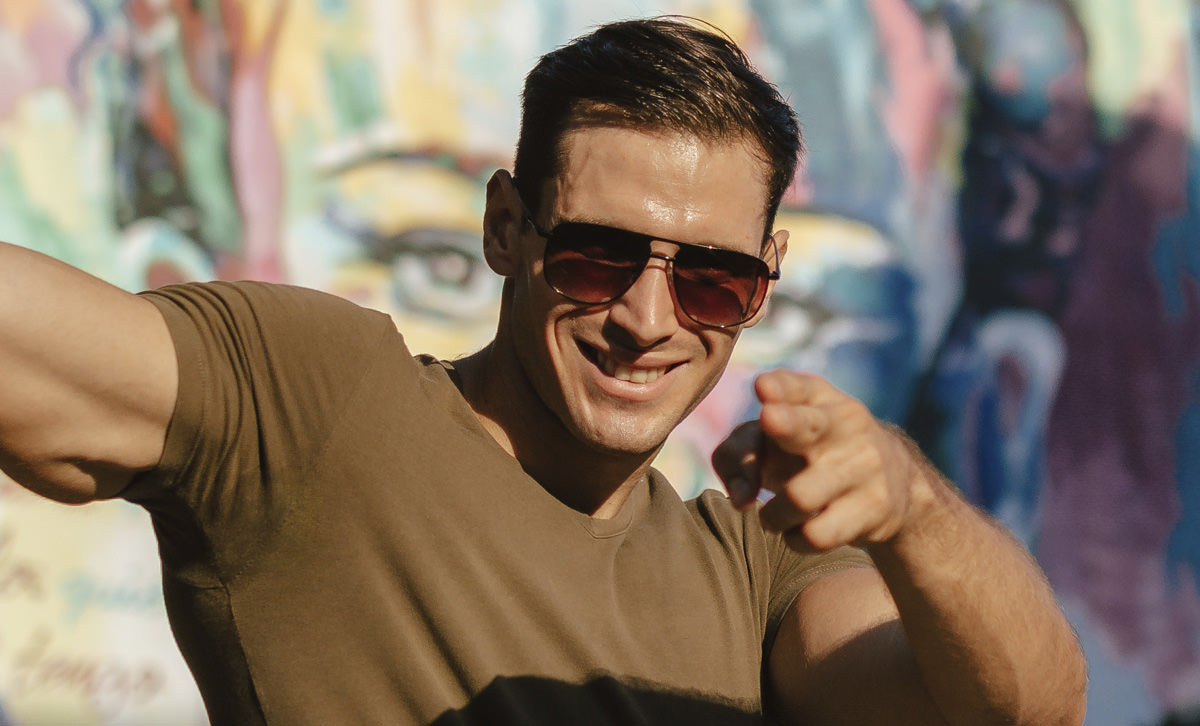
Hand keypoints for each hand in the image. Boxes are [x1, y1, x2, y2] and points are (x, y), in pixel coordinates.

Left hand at [711, 369, 922, 551]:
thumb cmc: (812, 452)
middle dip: (786, 422)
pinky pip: (816, 534)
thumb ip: (738, 453)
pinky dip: (795, 538)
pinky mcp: (875, 506)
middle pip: (806, 425)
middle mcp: (845, 423)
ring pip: (798, 496)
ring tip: (773, 516)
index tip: (762, 387)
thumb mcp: (779, 437)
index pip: (797, 388)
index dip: (779, 388)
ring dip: (773, 515)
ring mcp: (864, 464)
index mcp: (818, 398)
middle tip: (769, 419)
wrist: (895, 479)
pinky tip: (798, 531)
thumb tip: (740, 499)